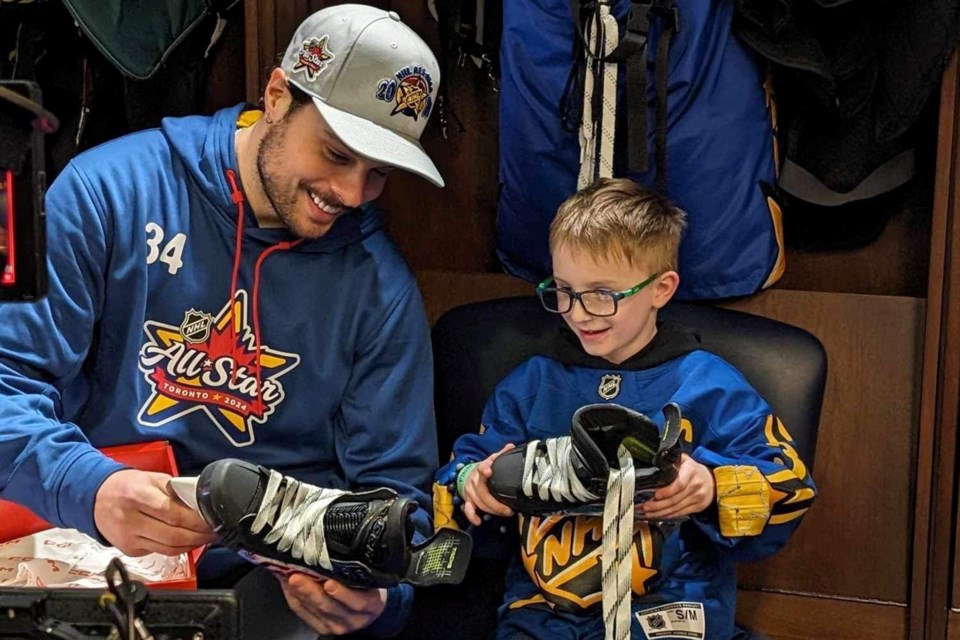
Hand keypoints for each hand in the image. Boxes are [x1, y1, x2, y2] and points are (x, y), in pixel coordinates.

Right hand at [94, 469, 217, 555]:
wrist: (96, 499)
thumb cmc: (128, 486)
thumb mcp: (152, 478)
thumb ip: (175, 490)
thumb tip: (199, 503)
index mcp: (138, 496)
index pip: (171, 513)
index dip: (195, 520)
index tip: (211, 520)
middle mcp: (131, 519)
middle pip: (171, 534)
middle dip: (198, 536)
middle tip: (213, 532)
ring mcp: (129, 538)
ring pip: (167, 548)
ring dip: (191, 545)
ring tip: (205, 538)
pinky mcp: (129, 550)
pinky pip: (158, 551)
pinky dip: (176, 548)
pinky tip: (187, 542)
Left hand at [279, 574, 386, 634]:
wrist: (367, 604)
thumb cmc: (369, 584)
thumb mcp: (371, 576)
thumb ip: (359, 568)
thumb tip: (335, 547)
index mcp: (372, 604)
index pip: (358, 602)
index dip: (343, 593)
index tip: (329, 583)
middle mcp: (354, 619)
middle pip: (330, 607)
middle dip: (311, 591)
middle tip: (297, 576)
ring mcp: (337, 625)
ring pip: (315, 610)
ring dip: (299, 594)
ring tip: (289, 578)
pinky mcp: (322, 627)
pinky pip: (304, 614)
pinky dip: (294, 599)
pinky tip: (287, 586)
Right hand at [461, 443, 514, 525]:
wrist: (468, 474)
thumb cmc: (485, 468)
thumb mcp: (492, 459)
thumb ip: (501, 454)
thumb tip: (511, 446)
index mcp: (481, 468)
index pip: (481, 467)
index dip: (485, 469)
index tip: (489, 472)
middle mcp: (474, 480)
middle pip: (482, 492)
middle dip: (496, 503)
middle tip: (509, 509)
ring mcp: (470, 491)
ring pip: (479, 503)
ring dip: (492, 510)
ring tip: (505, 513)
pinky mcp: (467, 500)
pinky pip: (468, 509)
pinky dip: (472, 516)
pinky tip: (479, 521)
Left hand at [639, 454, 714, 518]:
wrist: (712, 480)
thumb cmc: (693, 469)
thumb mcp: (684, 460)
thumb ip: (672, 461)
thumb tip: (655, 462)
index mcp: (691, 471)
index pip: (679, 484)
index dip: (667, 491)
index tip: (655, 495)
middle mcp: (696, 486)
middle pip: (675, 499)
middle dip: (658, 505)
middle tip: (645, 507)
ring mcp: (698, 498)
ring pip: (676, 508)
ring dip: (660, 512)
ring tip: (647, 513)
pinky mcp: (698, 507)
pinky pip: (680, 513)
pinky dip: (668, 516)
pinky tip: (658, 516)